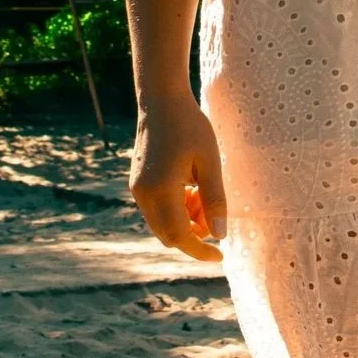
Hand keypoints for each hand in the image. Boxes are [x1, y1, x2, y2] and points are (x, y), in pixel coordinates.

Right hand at [130, 92, 227, 261]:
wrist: (162, 100)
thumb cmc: (190, 126)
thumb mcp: (210, 161)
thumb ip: (215, 199)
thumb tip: (220, 236)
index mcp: (161, 190)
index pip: (179, 236)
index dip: (199, 250)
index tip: (220, 256)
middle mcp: (144, 194)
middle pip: (168, 235)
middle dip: (194, 234)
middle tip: (214, 214)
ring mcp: (137, 189)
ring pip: (162, 224)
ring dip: (185, 221)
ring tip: (203, 194)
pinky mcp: (138, 183)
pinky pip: (156, 210)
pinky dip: (175, 210)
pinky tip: (190, 188)